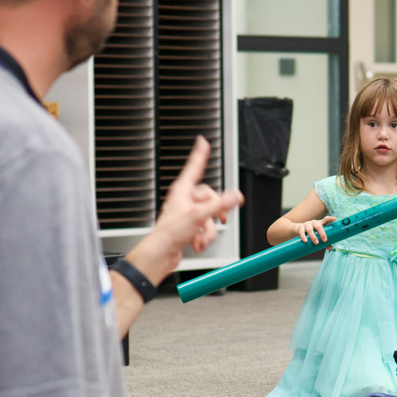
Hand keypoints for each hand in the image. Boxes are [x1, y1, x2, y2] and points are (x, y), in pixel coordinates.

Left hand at [135, 137, 242, 282]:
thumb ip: (219, 204)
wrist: (161, 254)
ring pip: (209, 215)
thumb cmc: (169, 233)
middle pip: (210, 197)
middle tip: (221, 218)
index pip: (194, 167)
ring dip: (209, 230)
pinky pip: (205, 227)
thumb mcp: (198, 215)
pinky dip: (204, 236)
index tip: (203, 142)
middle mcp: (185, 200)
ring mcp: (187, 214)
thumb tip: (234, 196)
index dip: (200, 154)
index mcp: (183, 191)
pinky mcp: (189, 227)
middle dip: (215, 213)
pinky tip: (197, 242)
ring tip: (201, 237)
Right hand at [294, 217, 336, 244]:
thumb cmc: (311, 233)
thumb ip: (325, 242)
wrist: (298, 229)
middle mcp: (314, 223)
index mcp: (320, 223)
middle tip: (325, 240)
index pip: (325, 219)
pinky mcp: (300, 227)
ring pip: (310, 229)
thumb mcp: (318, 236)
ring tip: (316, 242)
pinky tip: (305, 241)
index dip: (330, 218)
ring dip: (313, 236)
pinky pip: (302, 232)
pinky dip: (303, 236)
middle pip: (319, 226)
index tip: (334, 219)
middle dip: (322, 233)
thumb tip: (330, 248)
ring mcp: (307, 224)